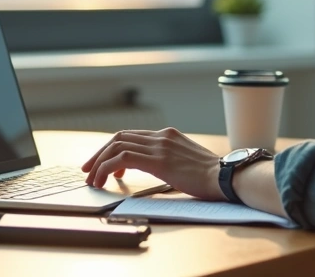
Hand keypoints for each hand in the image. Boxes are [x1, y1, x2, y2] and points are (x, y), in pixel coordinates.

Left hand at [81, 128, 224, 200]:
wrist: (227, 177)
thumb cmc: (211, 177)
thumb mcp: (187, 162)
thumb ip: (169, 160)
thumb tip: (154, 170)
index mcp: (168, 135)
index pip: (131, 136)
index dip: (112, 149)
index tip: (102, 164)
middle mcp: (161, 136)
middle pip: (119, 138)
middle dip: (99, 154)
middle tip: (87, 170)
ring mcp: (160, 146)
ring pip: (117, 146)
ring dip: (99, 163)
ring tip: (92, 179)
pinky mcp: (158, 160)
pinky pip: (123, 158)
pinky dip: (106, 168)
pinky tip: (103, 180)